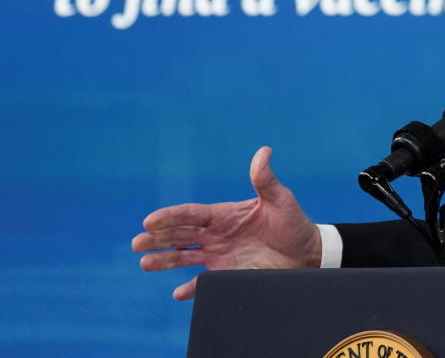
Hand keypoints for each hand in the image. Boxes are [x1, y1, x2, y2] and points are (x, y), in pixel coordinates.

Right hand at [131, 146, 321, 299]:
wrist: (307, 251)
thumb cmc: (293, 222)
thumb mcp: (280, 199)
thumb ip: (266, 179)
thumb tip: (264, 151)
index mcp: (223, 214)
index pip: (190, 214)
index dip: (169, 217)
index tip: (149, 221)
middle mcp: (216, 235)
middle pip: (180, 235)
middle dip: (157, 239)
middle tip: (137, 243)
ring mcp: (220, 255)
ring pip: (184, 257)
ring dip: (164, 260)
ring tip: (145, 263)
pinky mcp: (229, 275)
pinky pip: (205, 283)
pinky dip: (192, 289)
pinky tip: (178, 293)